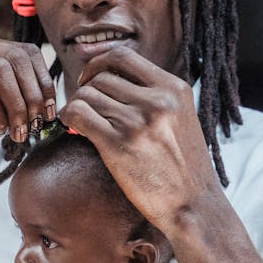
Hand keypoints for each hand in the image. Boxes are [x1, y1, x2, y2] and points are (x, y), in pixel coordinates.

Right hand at [0, 31, 56, 153]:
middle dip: (33, 96)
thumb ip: (19, 98)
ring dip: (17, 107)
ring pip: (3, 72)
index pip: (28, 52)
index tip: (49, 112)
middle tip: (36, 125)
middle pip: (18, 60)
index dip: (44, 82)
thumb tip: (51, 104)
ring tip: (18, 131)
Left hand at [59, 48, 221, 237]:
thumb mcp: (181, 118)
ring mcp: (137, 121)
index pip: (123, 56)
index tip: (91, 79)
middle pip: (101, 78)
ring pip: (86, 95)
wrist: (194, 206)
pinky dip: (68, 117)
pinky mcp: (118, 144)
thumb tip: (113, 79)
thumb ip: (155, 96)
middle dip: (85, 91)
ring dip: (77, 106)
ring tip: (81, 123)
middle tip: (84, 109)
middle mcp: (157, 100)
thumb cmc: (185, 168)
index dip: (98, 64)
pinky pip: (78, 114)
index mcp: (174, 88)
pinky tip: (72, 128)